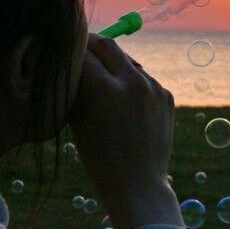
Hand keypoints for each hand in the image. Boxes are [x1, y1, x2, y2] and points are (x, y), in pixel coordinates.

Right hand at [67, 35, 182, 228]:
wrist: (138, 185)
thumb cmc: (100, 158)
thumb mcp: (78, 122)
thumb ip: (74, 88)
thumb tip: (69, 62)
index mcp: (106, 90)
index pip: (84, 53)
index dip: (70, 50)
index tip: (63, 49)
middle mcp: (133, 83)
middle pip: (108, 46)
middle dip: (91, 43)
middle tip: (78, 45)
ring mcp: (154, 88)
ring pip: (127, 61)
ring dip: (112, 63)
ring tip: (100, 79)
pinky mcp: (166, 95)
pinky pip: (143, 78)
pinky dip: (130, 82)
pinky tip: (122, 99)